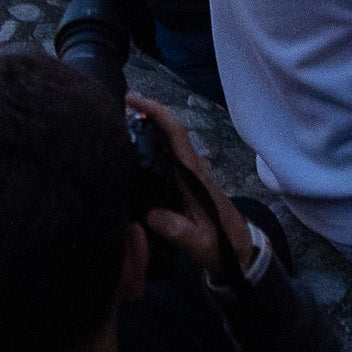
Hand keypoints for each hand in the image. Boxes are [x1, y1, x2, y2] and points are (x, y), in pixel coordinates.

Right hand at [125, 96, 253, 282]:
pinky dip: (147, 147)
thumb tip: (151, 216)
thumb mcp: (200, 243)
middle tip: (112, 113)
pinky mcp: (186, 181)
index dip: (157, 112)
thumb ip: (179, 230)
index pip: (177, 134)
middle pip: (169, 131)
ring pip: (167, 142)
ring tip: (113, 131)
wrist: (239, 251)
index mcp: (194, 175)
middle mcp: (192, 167)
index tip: (133, 101)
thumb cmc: (221, 243)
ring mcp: (189, 173)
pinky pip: (165, 156)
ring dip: (144, 131)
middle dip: (144, 115)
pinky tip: (128, 155)